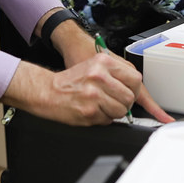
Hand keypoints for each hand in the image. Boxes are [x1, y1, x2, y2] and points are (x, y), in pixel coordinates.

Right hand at [2, 53, 142, 125]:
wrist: (48, 91)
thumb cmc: (71, 81)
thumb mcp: (94, 66)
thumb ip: (114, 74)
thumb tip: (134, 88)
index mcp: (104, 62)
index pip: (135, 78)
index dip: (135, 89)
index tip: (131, 93)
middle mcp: (100, 76)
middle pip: (130, 96)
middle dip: (125, 103)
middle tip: (116, 102)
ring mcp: (95, 94)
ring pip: (121, 110)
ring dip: (115, 113)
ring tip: (102, 107)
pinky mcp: (90, 111)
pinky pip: (108, 120)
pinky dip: (104, 119)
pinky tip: (93, 111)